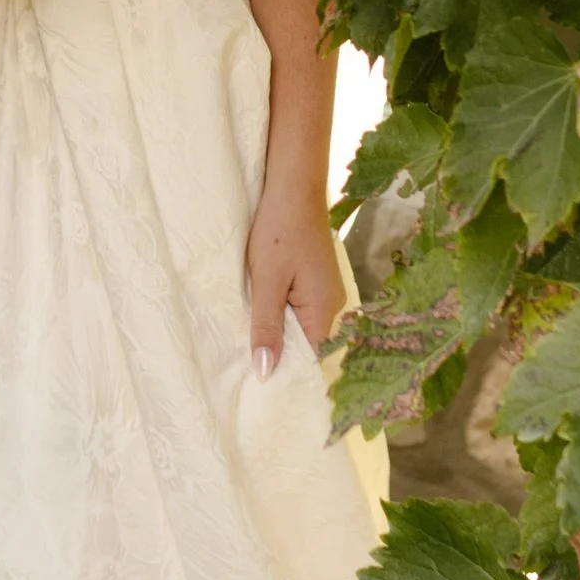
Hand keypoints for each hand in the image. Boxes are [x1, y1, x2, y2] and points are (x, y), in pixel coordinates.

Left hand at [245, 169, 349, 371]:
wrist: (292, 187)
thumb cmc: (279, 230)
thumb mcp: (266, 281)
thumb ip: (266, 327)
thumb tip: (266, 372)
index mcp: (325, 309)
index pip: (312, 359)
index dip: (288, 375)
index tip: (263, 392)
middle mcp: (332, 305)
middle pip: (307, 345)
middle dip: (280, 357)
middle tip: (247, 377)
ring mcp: (325, 292)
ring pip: (301, 327)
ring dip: (278, 335)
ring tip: (249, 352)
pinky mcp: (314, 281)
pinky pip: (299, 310)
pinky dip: (280, 316)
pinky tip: (259, 320)